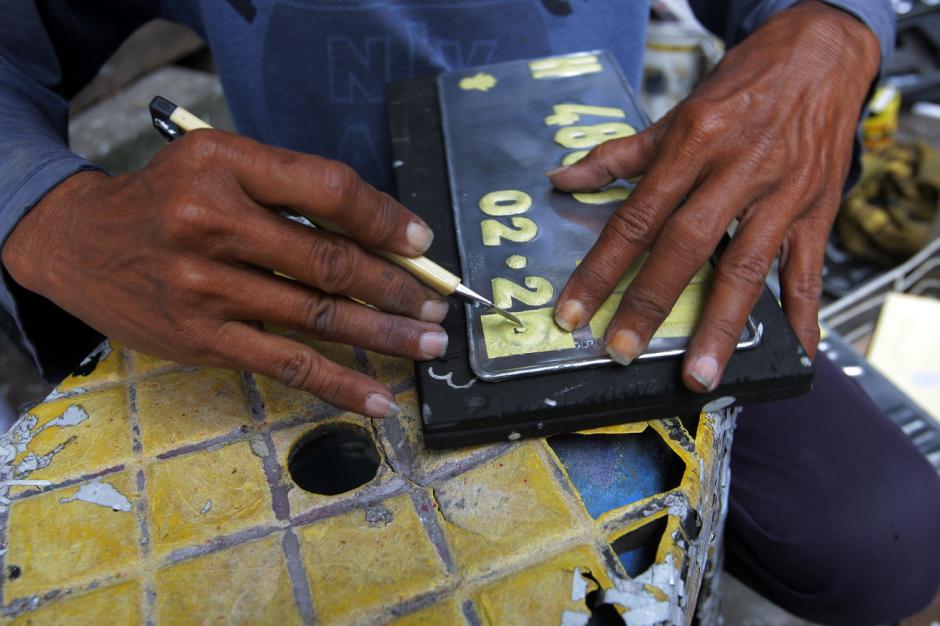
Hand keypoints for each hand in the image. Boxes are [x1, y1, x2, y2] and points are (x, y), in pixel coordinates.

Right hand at [1, 130, 450, 416]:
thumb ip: (290, 188)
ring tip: (427, 345)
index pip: (327, 189)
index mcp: (226, 165)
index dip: (383, 218)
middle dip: (395, 287)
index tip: (421, 243)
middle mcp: (211, 223)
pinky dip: (338, 384)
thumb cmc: (167, 199)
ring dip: (382, 334)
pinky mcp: (202, 339)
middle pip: (328, 260)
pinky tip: (379, 398)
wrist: (80, 244)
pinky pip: (285, 365)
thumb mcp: (219, 163)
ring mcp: (205, 287)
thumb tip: (381, 234)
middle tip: (436, 305)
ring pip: (316, 316)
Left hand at [550, 1, 879, 391]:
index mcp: (691, 145)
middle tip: (622, 351)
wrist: (821, 53)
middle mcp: (735, 170)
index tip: (575, 313)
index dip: (600, 269)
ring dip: (720, 326)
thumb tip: (562, 179)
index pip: (635, 218)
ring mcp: (780, 193)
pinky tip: (794, 354)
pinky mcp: (817, 210)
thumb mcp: (675, 113)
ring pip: (747, 267)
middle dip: (649, 303)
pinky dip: (802, 315)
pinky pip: (809, 270)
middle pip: (685, 246)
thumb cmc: (741, 86)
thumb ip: (618, 155)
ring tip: (699, 374)